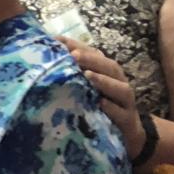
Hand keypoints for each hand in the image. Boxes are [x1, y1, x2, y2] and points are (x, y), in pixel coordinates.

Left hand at [58, 37, 147, 173]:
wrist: (127, 133)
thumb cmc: (100, 105)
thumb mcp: (86, 88)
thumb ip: (73, 73)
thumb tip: (45, 55)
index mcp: (107, 72)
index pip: (94, 53)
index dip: (77, 45)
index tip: (58, 40)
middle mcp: (118, 82)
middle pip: (109, 67)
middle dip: (92, 59)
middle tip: (74, 55)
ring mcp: (125, 102)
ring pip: (120, 88)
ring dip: (104, 81)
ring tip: (88, 75)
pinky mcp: (127, 120)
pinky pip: (121, 113)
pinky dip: (111, 107)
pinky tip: (101, 103)